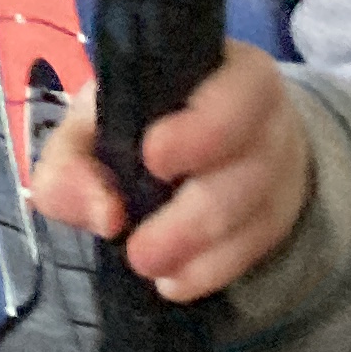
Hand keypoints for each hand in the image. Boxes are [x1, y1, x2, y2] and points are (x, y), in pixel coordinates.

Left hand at [26, 50, 312, 302]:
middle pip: (249, 163)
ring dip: (199, 250)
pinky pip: (257, 246)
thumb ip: (70, 160)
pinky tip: (175, 282)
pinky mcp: (280, 213)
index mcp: (222, 69)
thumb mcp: (92, 123)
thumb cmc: (141, 120)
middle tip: (139, 252)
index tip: (152, 156)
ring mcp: (279, 165)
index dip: (202, 125)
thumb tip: (103, 214)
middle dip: (191, 217)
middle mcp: (265, 114)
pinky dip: (214, 270)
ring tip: (148, 267)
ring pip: (256, 211)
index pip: (239, 87)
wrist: (199, 144)